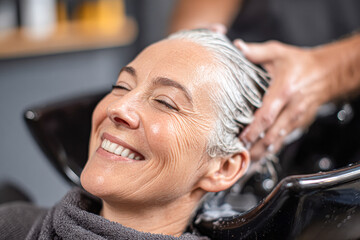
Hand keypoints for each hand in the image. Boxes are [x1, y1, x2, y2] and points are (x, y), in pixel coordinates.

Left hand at [235, 40, 336, 160]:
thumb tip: (237, 47)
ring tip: (246, 164)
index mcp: (283, 91)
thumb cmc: (300, 63)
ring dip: (262, 154)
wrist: (327, 73)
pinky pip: (283, 141)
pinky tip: (258, 158)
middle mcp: (291, 108)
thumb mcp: (278, 53)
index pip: (266, 115)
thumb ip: (257, 52)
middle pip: (271, 135)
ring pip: (278, 142)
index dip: (253, 129)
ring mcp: (296, 119)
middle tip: (238, 158)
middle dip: (255, 149)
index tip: (240, 139)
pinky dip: (270, 151)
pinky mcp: (298, 125)